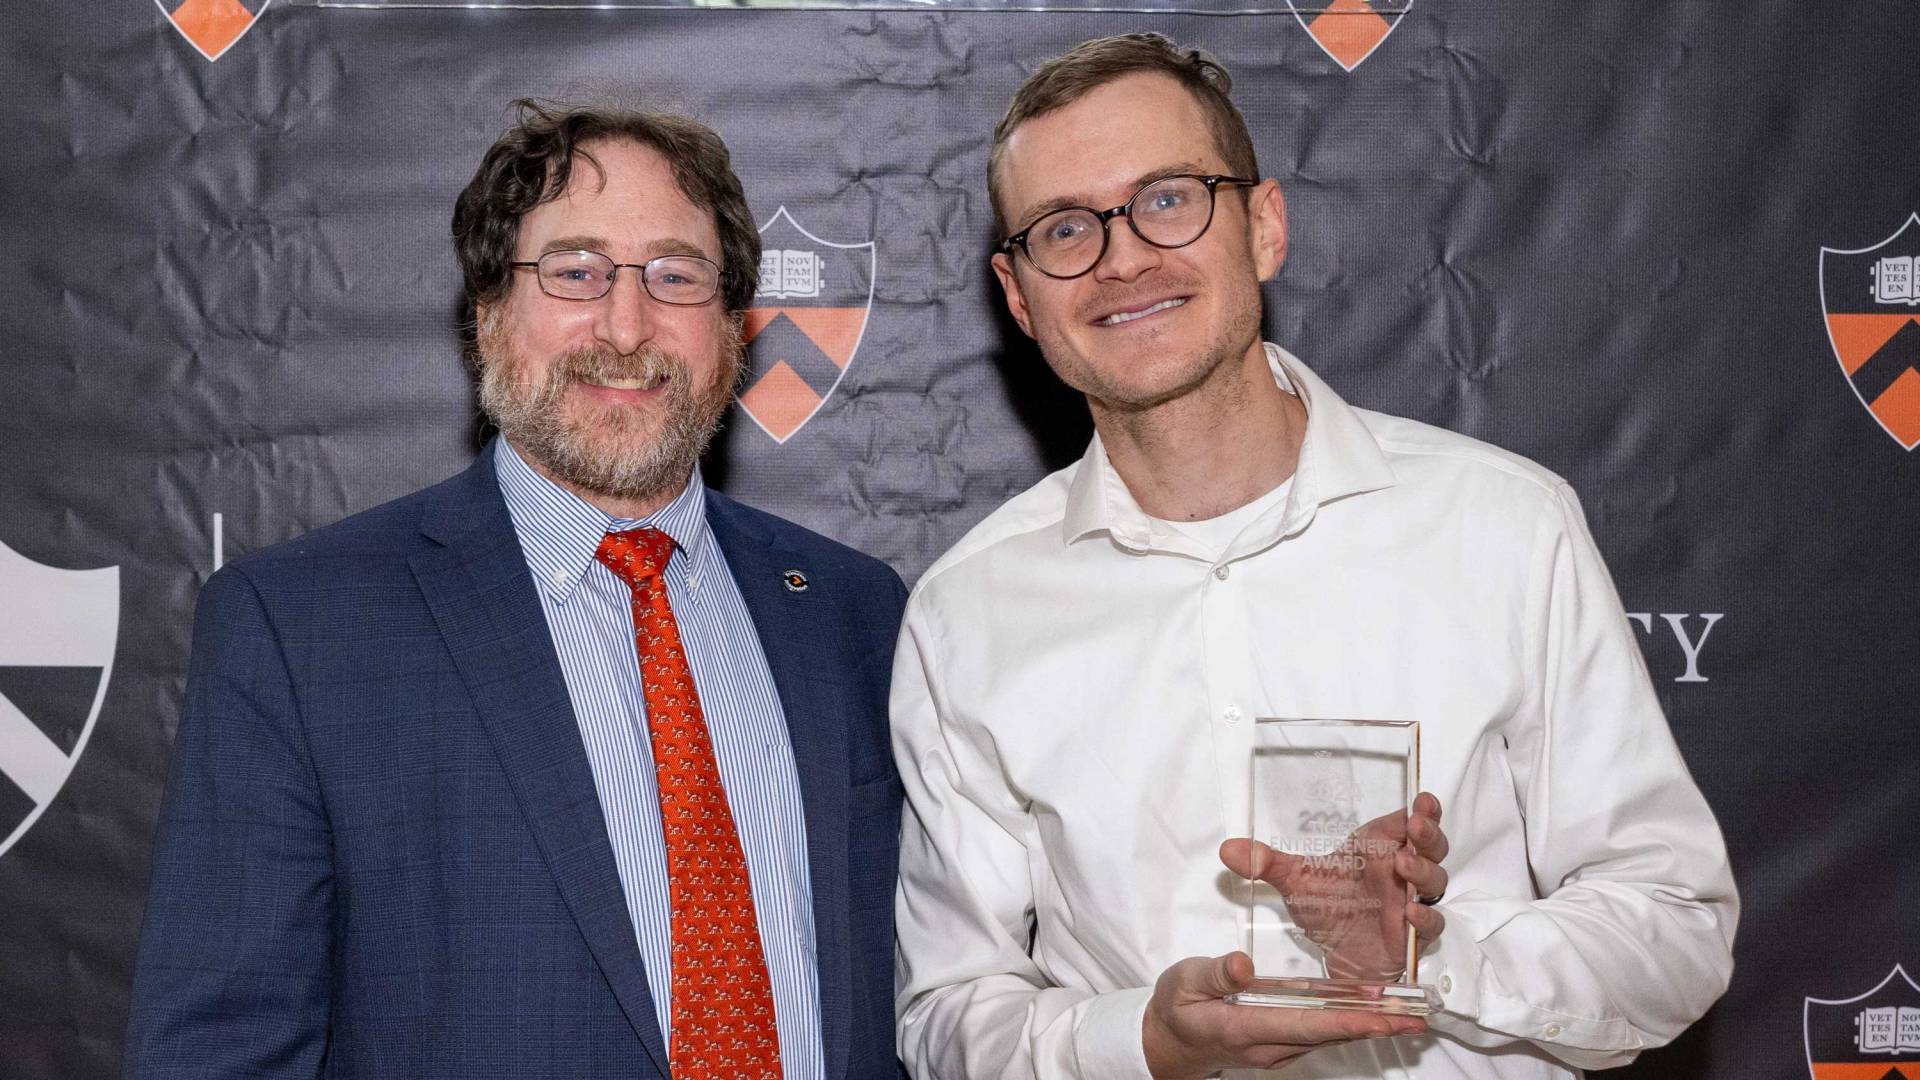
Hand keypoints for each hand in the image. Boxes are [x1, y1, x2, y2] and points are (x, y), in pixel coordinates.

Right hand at [1142, 951, 1426, 1078]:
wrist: (1170, 1043)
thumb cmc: (1177, 1006)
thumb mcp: (1185, 982)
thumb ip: (1215, 974)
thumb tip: (1242, 964)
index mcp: (1245, 1028)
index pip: (1303, 1025)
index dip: (1343, 1021)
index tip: (1379, 1018)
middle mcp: (1269, 1045)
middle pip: (1328, 1035)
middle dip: (1373, 1027)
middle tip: (1415, 1019)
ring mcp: (1278, 1048)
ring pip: (1329, 1036)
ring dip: (1369, 1027)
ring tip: (1408, 1016)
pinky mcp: (1282, 1042)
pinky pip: (1322, 1034)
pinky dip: (1351, 1025)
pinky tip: (1372, 1015)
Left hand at [1220, 792, 1450, 982]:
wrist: (1336, 954)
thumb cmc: (1327, 906)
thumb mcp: (1295, 881)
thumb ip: (1265, 862)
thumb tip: (1227, 848)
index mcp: (1378, 846)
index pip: (1407, 820)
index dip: (1421, 809)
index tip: (1422, 800)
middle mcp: (1401, 869)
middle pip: (1430, 845)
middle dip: (1429, 833)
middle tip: (1417, 826)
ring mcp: (1412, 901)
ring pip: (1435, 880)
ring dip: (1424, 871)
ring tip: (1403, 865)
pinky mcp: (1414, 935)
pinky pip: (1431, 924)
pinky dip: (1425, 918)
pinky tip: (1409, 913)